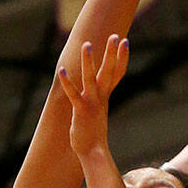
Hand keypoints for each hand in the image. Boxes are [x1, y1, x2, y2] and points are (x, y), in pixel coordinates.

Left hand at [56, 35, 129, 157]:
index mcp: (106, 96)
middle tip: (115, 35)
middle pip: (109, 71)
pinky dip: (67, 83)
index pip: (118, 73)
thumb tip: (99, 89)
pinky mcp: (81, 111)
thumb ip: (99, 98)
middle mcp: (101, 97)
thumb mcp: (98, 110)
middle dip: (111, 53)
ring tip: (87, 44)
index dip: (122, 57)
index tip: (125, 41)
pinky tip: (61, 71)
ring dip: (89, 61)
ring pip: (91, 78)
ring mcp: (92, 103)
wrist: (92, 152)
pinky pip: (73, 94)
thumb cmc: (93, 131)